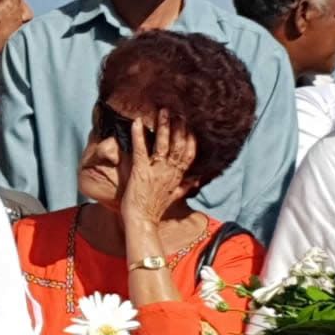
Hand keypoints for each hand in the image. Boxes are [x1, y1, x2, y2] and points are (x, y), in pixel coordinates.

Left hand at [120, 109, 196, 225]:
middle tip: (178, 111)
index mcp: (177, 176)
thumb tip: (197, 180)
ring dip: (163, 126)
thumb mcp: (175, 197)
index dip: (191, 138)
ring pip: (163, 144)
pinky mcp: (140, 172)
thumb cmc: (154, 210)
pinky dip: (139, 135)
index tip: (191, 125)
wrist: (142, 222)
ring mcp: (156, 171)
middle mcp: (169, 172)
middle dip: (179, 127)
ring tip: (162, 111)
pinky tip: (136, 122)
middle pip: (178, 145)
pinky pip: (140, 150)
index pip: (189, 154)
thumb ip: (185, 186)